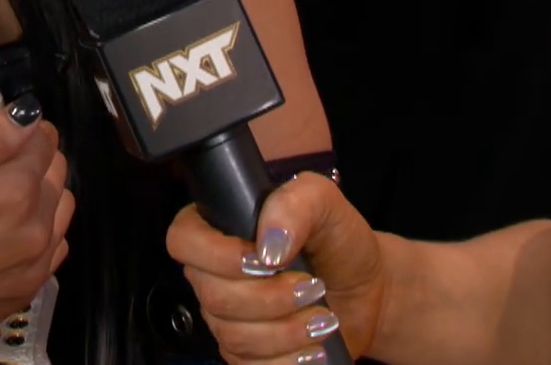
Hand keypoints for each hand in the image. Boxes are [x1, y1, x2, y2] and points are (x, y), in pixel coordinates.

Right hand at [0, 96, 72, 361]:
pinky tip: (7, 234)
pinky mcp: (27, 292)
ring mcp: (35, 266)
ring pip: (61, 210)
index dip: (22, 129)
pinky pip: (53, 249)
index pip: (44, 140)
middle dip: (33, 159)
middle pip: (58, 173)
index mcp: (14, 192)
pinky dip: (40, 233)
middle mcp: (36, 229)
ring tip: (1, 197)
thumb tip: (28, 113)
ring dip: (43, 195)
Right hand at [166, 172, 387, 362]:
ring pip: (233, 336)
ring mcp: (226, 318)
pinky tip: (314, 347)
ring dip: (286, 330)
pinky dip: (289, 360)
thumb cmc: (338, 241)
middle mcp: (213, 274)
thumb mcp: (324, 202)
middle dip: (270, 297)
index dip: (216, 255)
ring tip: (322, 316)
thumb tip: (268, 245)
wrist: (366, 290)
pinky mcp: (245, 354)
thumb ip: (293, 203)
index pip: (183, 240)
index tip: (263, 260)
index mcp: (219, 228)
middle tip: (312, 287)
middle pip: (212, 296)